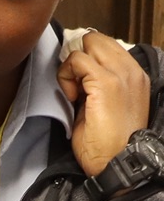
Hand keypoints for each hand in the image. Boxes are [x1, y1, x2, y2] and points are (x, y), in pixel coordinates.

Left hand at [57, 29, 152, 177]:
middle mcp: (131, 70)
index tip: (77, 82)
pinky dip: (66, 75)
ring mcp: (120, 74)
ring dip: (71, 67)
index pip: (106, 46)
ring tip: (73, 93)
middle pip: (96, 39)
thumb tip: (75, 74)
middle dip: (77, 57)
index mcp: (133, 75)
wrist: (117, 161)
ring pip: (87, 44)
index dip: (85, 59)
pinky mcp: (106, 82)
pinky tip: (71, 97)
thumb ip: (94, 85)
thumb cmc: (108, 142)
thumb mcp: (102, 106)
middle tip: (73, 85)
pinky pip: (77, 60)